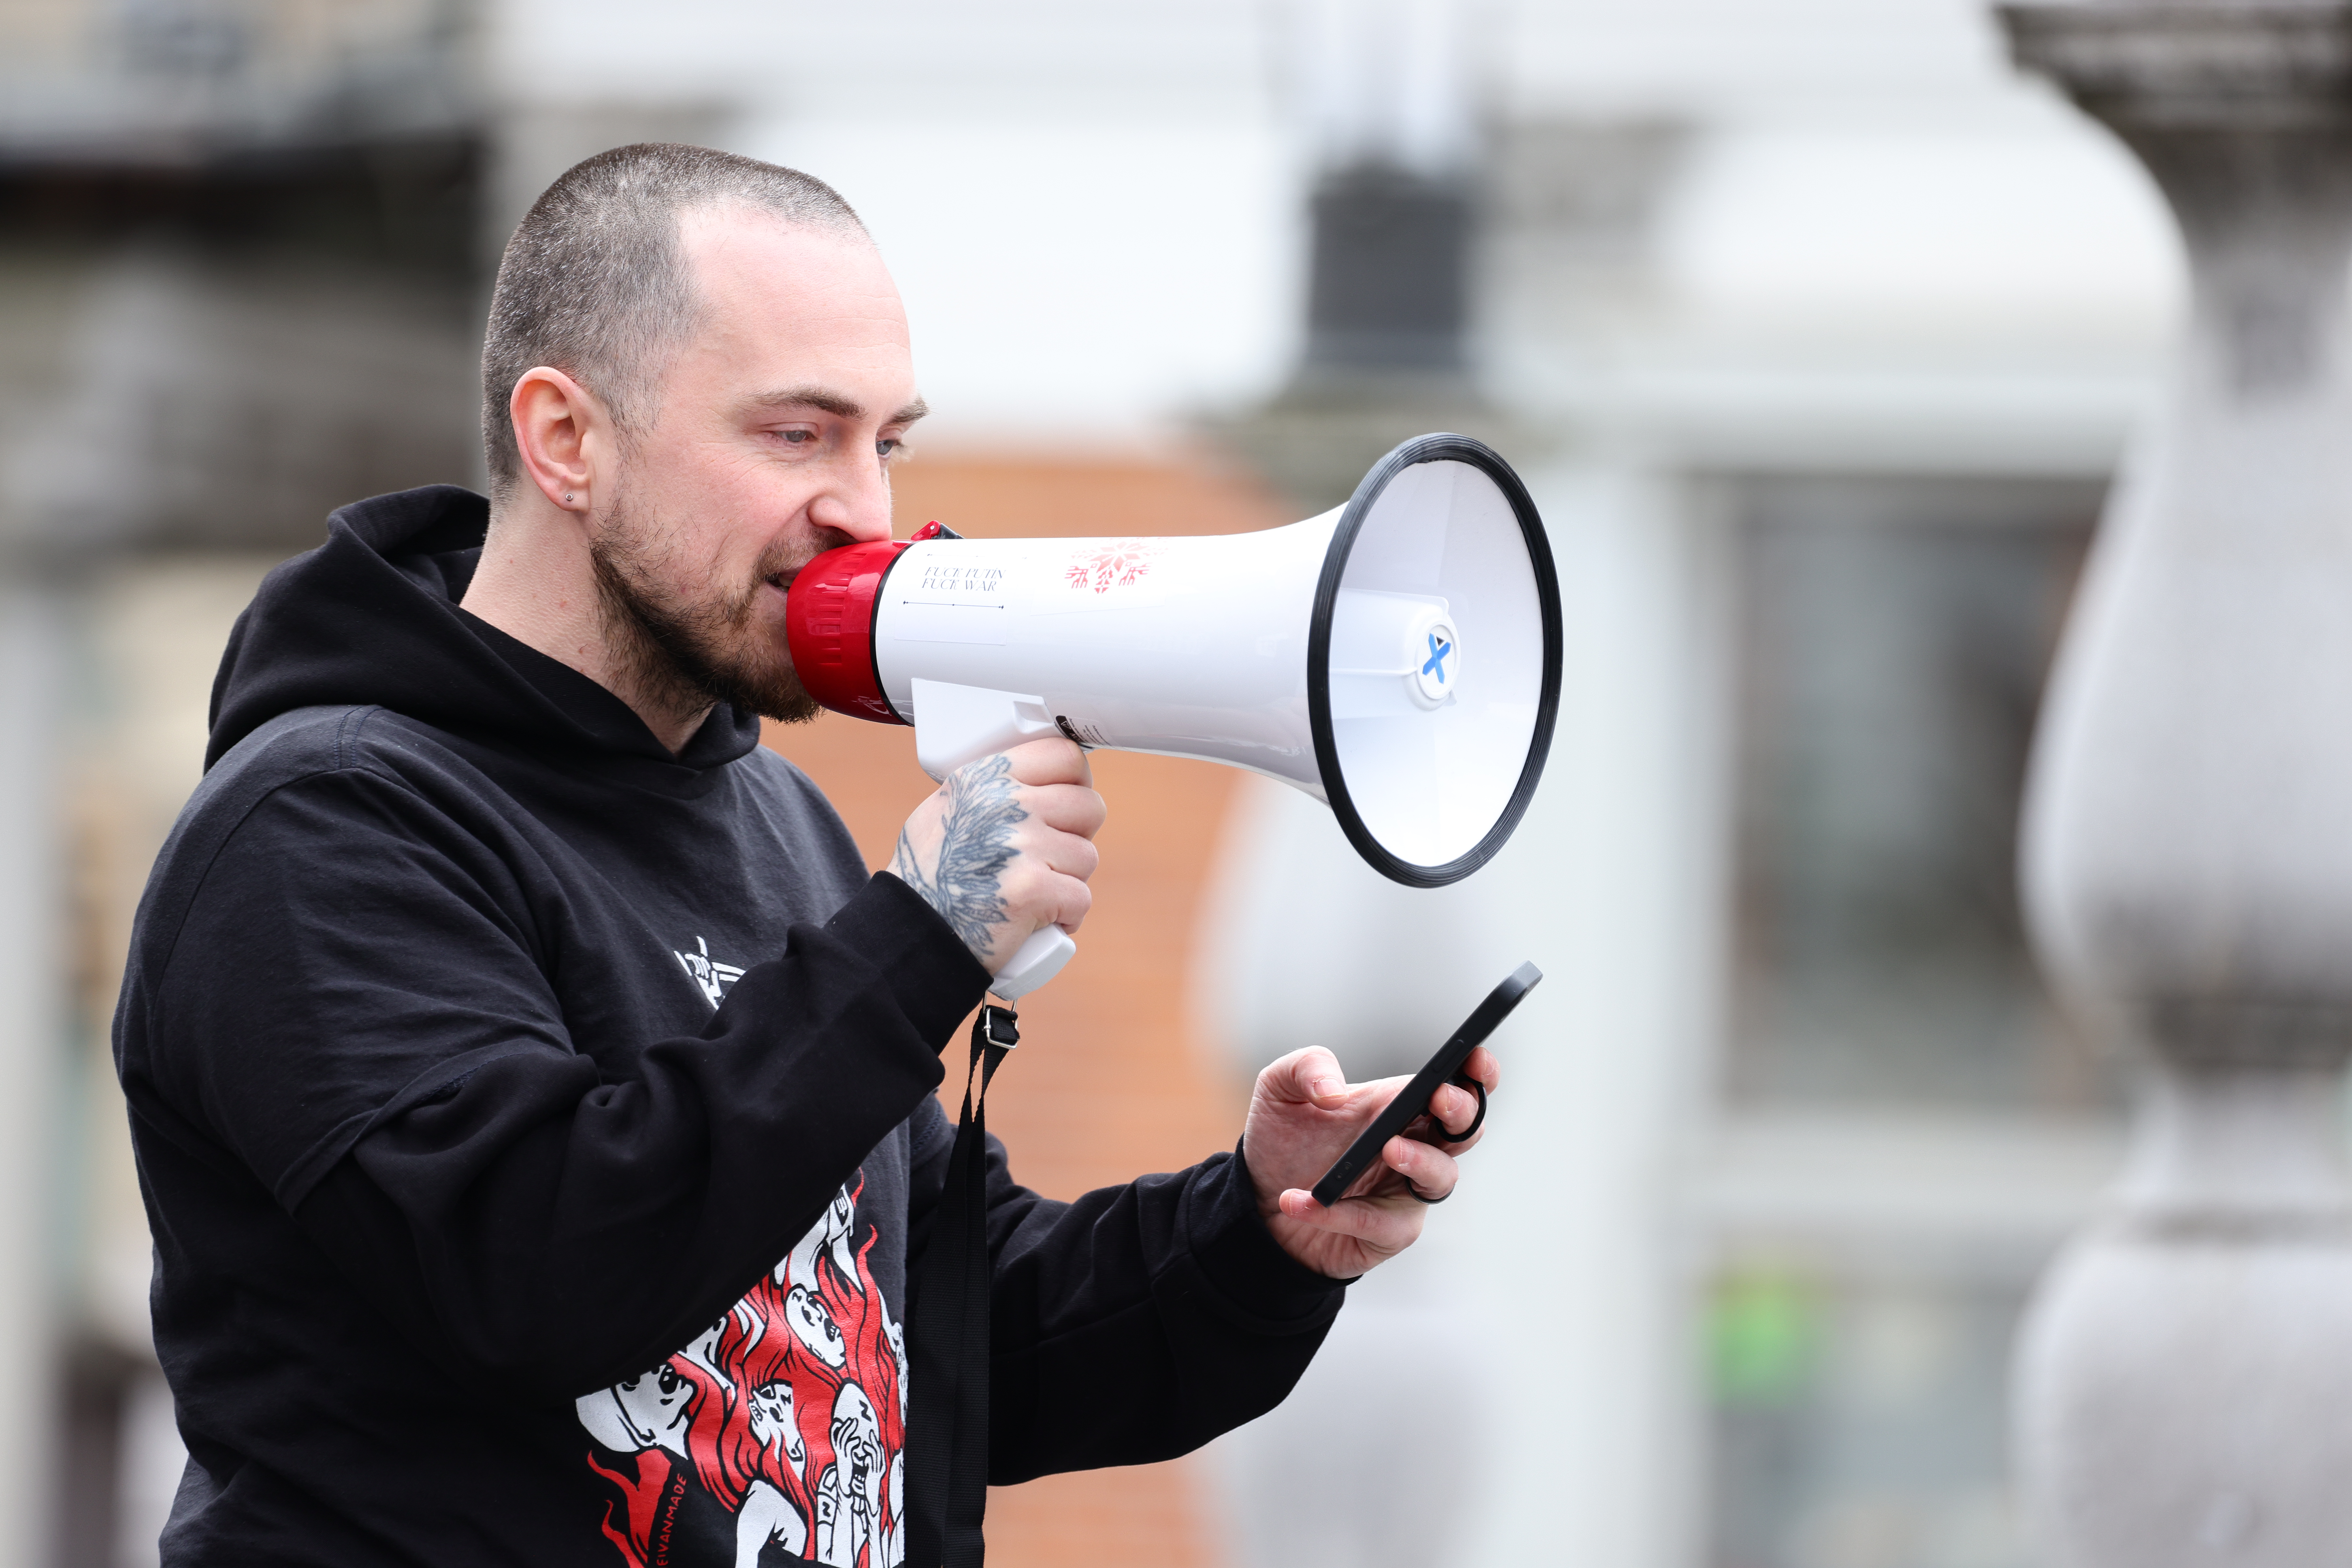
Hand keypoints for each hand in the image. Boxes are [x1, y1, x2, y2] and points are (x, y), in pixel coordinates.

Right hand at [887, 738, 1104, 972]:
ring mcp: (1020, 845)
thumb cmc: (927, 879)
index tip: (1066, 811)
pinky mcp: (1032, 888)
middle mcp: (1003, 803)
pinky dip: (1065, 917)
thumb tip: (1040, 785)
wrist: (909, 935)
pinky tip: (1037, 921)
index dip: (1075, 787)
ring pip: (1087, 856)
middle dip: (1076, 838)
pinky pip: (1081, 898)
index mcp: (984, 778)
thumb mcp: (945, 810)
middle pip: (1089, 806)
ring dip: (1068, 881)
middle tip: (1049, 861)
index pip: (1065, 756)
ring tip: (1033, 894)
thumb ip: (991, 792)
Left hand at [1241, 1045, 1499, 1278]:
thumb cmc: (1284, 1141)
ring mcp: (1405, 1192)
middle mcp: (1414, 1147)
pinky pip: (1377, 1223)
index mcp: (1399, 1106)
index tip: (1475, 1056)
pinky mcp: (1386, 1233)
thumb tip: (1333, 1090)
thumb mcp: (1279, 1089)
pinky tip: (1299, 1201)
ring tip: (1386, 1148)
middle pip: (1465, 1130)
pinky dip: (1339, 1213)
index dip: (1476, 1071)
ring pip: (1440, 1179)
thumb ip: (1305, 1068)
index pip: (1454, 1085)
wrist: (1257, 1201)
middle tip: (1438, 1100)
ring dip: (1419, 1161)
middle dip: (1462, 1112)